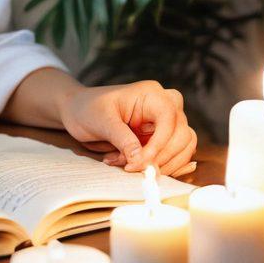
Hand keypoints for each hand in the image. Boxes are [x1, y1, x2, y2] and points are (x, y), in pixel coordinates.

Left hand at [58, 80, 197, 176]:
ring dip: (161, 164)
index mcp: (150, 94)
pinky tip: (137, 167)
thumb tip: (143, 162)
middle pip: (183, 135)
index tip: (140, 163)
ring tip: (129, 166)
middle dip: (160, 157)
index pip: (169, 119)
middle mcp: (164, 105)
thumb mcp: (101, 122)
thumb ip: (123, 140)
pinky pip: (177, 156)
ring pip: (185, 147)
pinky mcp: (163, 138)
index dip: (159, 144)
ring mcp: (166, 123)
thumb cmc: (87, 109)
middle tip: (133, 168)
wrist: (78, 112)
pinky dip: (161, 167)